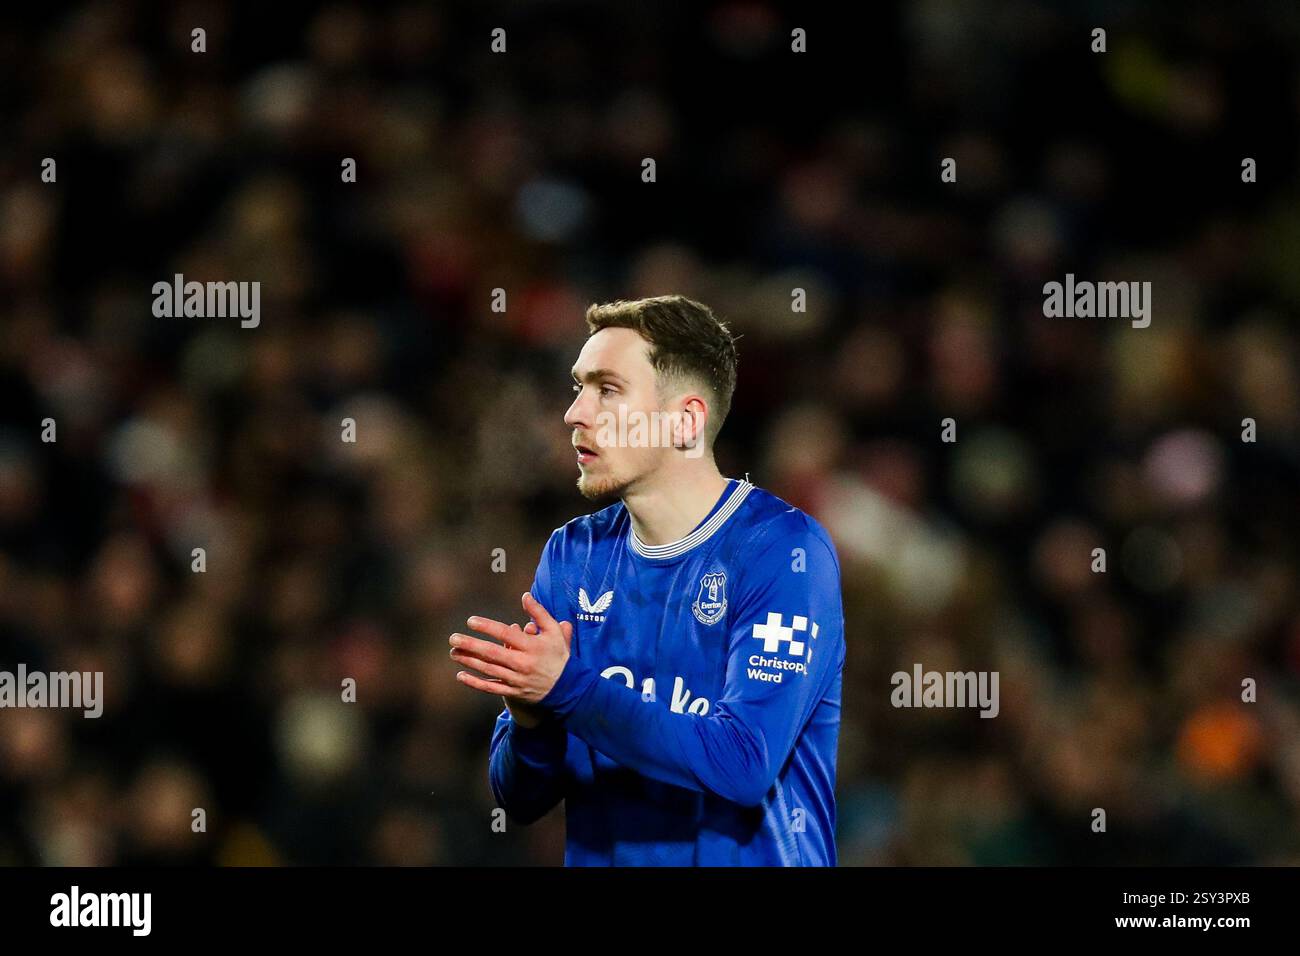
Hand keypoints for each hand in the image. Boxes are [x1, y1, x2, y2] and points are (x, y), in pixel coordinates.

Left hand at [451, 593, 573, 721]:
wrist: (569, 689)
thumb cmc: (559, 655)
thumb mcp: (554, 632)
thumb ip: (540, 613)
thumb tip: (525, 596)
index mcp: (533, 646)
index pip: (506, 634)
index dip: (487, 627)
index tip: (471, 621)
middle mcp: (523, 663)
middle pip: (493, 653)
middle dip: (471, 645)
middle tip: (453, 638)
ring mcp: (517, 679)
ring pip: (489, 670)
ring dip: (469, 661)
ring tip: (453, 652)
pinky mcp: (514, 692)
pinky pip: (491, 688)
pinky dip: (475, 683)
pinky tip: (461, 675)